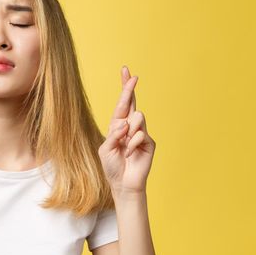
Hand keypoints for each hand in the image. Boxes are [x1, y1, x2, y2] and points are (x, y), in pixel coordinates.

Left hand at [98, 66, 155, 195]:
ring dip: (128, 132)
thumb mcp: (106, 148)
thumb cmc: (112, 166)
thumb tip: (126, 123)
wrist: (123, 183)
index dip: (125, 87)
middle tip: (133, 76)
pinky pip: (140, 135)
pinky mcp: (149, 142)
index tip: (126, 71)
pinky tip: (130, 155)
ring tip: (125, 146)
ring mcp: (141, 133)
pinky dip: (132, 145)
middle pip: (132, 102)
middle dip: (130, 88)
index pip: (122, 103)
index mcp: (117, 125)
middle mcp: (129, 126)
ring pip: (137, 118)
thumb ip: (114, 134)